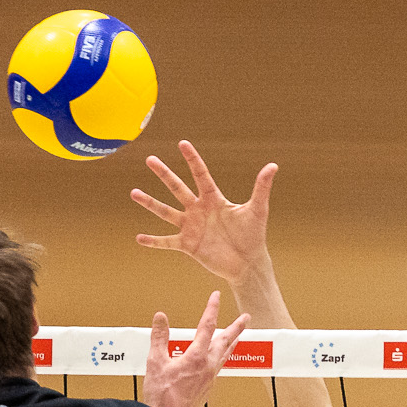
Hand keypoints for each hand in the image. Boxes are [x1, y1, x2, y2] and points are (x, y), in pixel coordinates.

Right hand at [132, 141, 277, 285]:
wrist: (247, 263)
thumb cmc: (253, 235)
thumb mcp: (257, 209)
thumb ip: (261, 187)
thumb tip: (273, 165)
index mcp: (214, 199)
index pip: (201, 175)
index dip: (192, 159)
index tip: (182, 143)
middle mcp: (199, 210)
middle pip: (178, 188)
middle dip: (164, 174)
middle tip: (150, 159)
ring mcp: (191, 227)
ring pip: (166, 212)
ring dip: (150, 203)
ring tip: (133, 192)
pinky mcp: (188, 245)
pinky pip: (167, 242)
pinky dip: (154, 241)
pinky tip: (139, 238)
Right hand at [142, 292, 249, 406]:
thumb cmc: (162, 394)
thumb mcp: (155, 362)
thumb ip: (159, 338)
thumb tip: (161, 317)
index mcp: (196, 356)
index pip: (207, 326)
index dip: (212, 309)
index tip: (216, 296)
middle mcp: (208, 366)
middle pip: (225, 341)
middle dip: (236, 327)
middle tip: (246, 317)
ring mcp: (210, 378)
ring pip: (225, 355)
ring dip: (233, 342)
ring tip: (239, 336)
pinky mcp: (208, 388)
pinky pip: (219, 367)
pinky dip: (222, 357)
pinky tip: (219, 359)